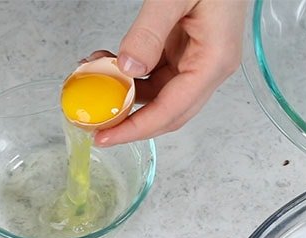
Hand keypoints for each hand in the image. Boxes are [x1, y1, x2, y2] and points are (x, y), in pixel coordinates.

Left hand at [95, 0, 247, 146]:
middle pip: (166, 113)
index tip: (104, 137)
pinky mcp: (184, 51)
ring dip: (123, 92)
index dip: (135, 129)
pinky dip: (128, 74)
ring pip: (155, 95)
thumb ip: (150, 31)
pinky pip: (153, 74)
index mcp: (213, 61)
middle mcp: (208, 67)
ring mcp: (196, 60)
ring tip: (93, 75)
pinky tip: (106, 61)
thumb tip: (127, 67)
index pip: (171, 111)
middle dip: (127, 121)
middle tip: (92, 124)